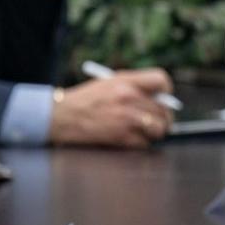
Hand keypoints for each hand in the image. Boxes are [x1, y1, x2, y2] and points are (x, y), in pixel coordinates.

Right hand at [49, 70, 174, 148]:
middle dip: (161, 116)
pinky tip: (128, 138)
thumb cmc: (83, 101)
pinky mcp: (123, 137)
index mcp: (125, 81)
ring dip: (153, 131)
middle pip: (164, 109)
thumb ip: (132, 87)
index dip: (165, 90)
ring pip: (159, 127)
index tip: (162, 97)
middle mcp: (129, 98)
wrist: (60, 118)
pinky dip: (140, 143)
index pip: (161, 80)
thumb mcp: (106, 84)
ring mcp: (127, 119)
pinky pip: (145, 143)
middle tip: (155, 120)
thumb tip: (158, 98)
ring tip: (142, 131)